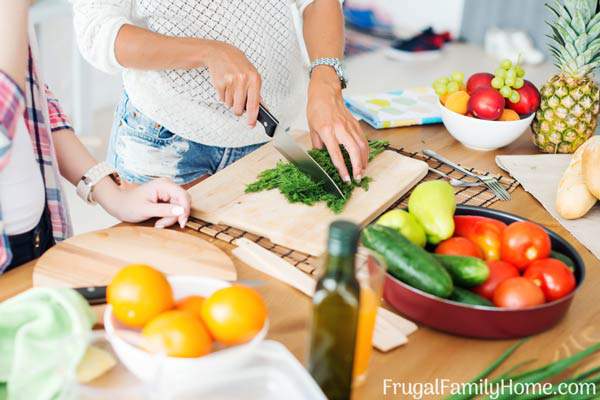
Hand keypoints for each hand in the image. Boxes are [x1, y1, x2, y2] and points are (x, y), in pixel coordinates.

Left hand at [96, 178, 190, 228]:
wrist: (120, 205)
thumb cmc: (129, 205)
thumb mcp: (145, 210)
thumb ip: (164, 210)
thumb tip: (181, 211)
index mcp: (163, 184)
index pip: (183, 196)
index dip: (185, 209)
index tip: (181, 222)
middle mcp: (168, 186)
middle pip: (183, 202)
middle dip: (176, 216)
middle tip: (162, 224)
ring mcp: (168, 192)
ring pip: (180, 207)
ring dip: (171, 218)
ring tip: (158, 224)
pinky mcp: (167, 198)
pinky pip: (175, 209)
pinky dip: (169, 217)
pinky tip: (159, 221)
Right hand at [204, 41, 261, 127]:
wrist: (221, 53)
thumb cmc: (239, 65)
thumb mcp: (252, 75)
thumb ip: (256, 93)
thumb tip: (261, 109)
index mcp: (254, 79)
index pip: (254, 103)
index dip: (253, 117)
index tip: (251, 124)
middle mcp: (243, 80)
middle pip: (239, 108)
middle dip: (238, 110)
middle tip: (239, 103)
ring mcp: (230, 81)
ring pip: (230, 105)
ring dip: (231, 101)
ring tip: (232, 89)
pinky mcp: (220, 83)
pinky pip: (222, 99)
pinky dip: (223, 96)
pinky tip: (226, 86)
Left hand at [307, 67, 368, 181]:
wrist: (326, 92)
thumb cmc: (317, 109)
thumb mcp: (311, 128)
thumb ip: (317, 144)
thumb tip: (321, 157)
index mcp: (327, 131)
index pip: (336, 154)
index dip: (342, 168)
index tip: (345, 178)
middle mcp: (340, 129)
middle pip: (353, 150)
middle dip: (357, 166)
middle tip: (357, 178)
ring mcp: (350, 126)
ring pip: (362, 145)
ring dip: (363, 160)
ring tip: (362, 171)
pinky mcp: (355, 124)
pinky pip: (363, 140)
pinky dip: (365, 151)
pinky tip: (364, 159)